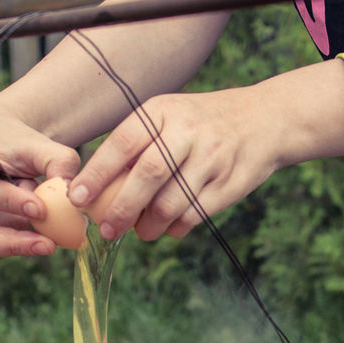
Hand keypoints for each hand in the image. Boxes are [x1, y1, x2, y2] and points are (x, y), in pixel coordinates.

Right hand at [0, 113, 79, 256]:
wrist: (2, 145)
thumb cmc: (15, 140)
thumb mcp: (36, 143)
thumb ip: (57, 162)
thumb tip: (72, 194)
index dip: (7, 202)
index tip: (41, 209)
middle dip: (11, 242)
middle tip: (48, 245)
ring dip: (21, 240)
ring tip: (52, 235)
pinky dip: (23, 239)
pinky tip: (46, 233)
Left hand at [68, 86, 281, 241]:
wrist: (265, 119)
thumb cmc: (199, 123)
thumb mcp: (167, 116)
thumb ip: (134, 146)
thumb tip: (92, 188)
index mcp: (163, 111)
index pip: (123, 143)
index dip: (97, 174)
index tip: (77, 199)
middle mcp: (188, 131)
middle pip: (147, 175)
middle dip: (120, 209)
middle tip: (106, 230)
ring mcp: (212, 157)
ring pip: (170, 202)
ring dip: (148, 225)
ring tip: (139, 231)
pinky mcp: (230, 183)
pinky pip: (193, 214)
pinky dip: (174, 227)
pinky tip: (167, 227)